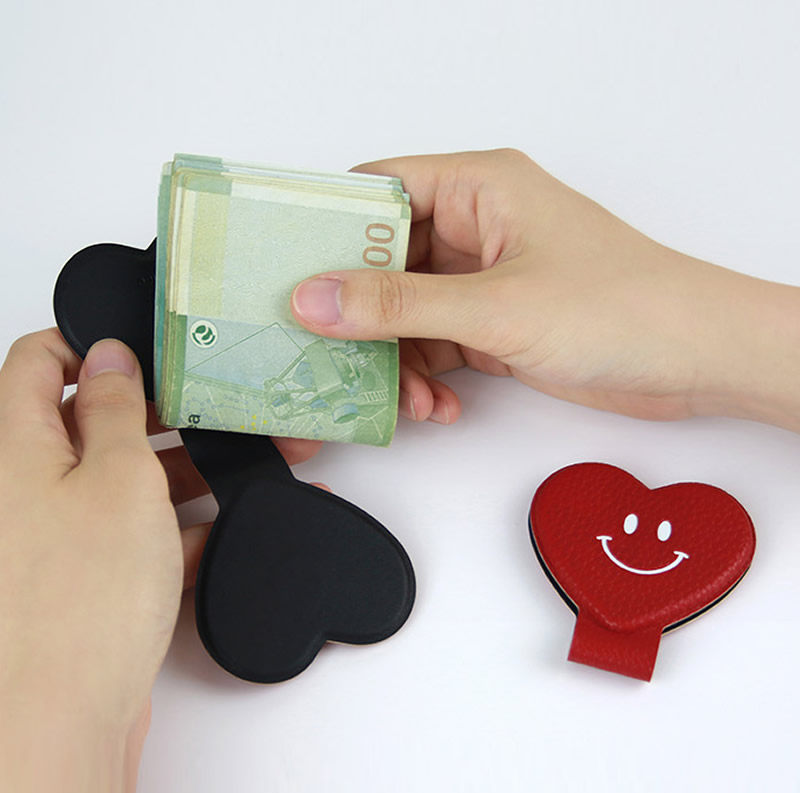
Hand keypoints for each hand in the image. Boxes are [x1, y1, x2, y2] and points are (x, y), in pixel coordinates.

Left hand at [0, 330, 319, 792]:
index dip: (90, 344)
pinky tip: (214, 534)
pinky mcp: (82, 577)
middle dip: (152, 414)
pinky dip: (169, 530)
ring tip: (231, 471)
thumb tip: (110, 360)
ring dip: (172, 473)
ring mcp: (53, 534)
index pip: (38, 360)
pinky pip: (129, 534)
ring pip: (117, 480)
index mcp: (14, 446)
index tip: (146, 354)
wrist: (62, 721)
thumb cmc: (77, 602)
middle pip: (86, 421)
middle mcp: (24, 486)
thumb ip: (115, 410)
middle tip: (204, 410)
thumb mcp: (118, 477)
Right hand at [291, 149, 799, 431]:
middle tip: (327, 351)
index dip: (329, 228)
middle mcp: (478, 228)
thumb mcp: (495, 306)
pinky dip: (427, 378)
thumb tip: (315, 298)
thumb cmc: (622, 307)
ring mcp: (485, 280)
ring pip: (407, 314)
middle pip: (385, 262)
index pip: (380, 190)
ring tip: (404, 398)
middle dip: (360, 315)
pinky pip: (436, 346)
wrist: (696, 361)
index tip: (288, 271)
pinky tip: (436, 406)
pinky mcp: (496, 326)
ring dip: (396, 359)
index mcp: (480, 188)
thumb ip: (399, 305)